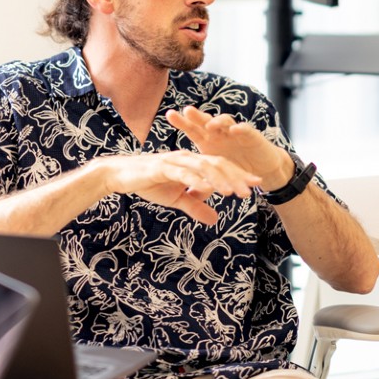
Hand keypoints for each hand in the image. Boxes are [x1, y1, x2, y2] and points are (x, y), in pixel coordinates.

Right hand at [99, 150, 260, 224]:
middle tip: (251, 189)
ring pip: (204, 167)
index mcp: (194, 163)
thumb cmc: (150, 184)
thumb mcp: (177, 200)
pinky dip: (197, 179)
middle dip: (236, 176)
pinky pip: (184, 172)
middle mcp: (188, 158)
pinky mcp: (163, 166)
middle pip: (217, 164)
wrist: (123, 176)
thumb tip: (215, 220)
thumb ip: (196, 206)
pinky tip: (208, 187)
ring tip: (233, 191)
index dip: (239, 175)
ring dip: (220, 179)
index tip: (256, 184)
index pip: (221, 167)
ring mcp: (176, 160)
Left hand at [165, 106, 293, 190]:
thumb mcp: (217, 176)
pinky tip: (234, 129)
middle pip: (206, 121)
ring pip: (225, 122)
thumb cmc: (236, 169)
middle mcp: (221, 133)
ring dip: (217, 122)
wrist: (263, 169)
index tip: (169, 114)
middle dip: (197, 116)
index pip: (193, 129)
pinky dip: (240, 129)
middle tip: (187, 111)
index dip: (182, 122)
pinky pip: (245, 129)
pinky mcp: (252, 136)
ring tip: (209, 126)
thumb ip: (203, 182)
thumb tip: (185, 196)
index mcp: (209, 141)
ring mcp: (236, 133)